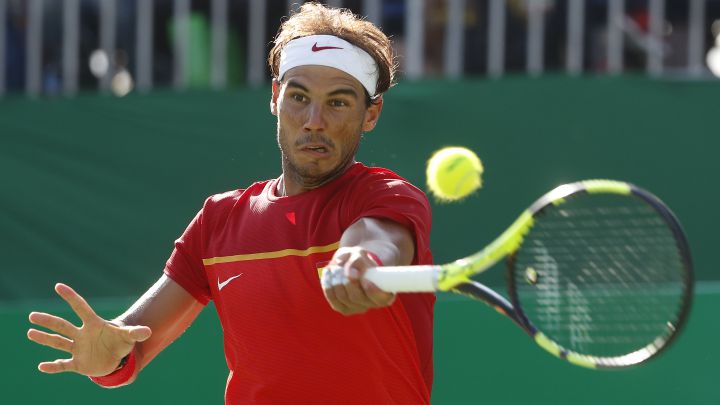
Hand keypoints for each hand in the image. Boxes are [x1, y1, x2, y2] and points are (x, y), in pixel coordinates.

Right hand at [27, 283, 151, 376]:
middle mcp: (82, 335)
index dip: (71, 297)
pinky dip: (53, 367)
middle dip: (49, 321)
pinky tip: (41, 366)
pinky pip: (63, 365)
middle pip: (63, 325)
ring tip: (30, 332)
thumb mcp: (129, 337)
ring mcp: (78, 349)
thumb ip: (136, 332)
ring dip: (45, 338)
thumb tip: (148, 331)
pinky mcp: (77, 364)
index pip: (81, 307)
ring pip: (58, 342)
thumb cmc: (120, 342)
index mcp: (94, 324)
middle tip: (32, 316)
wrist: (115, 358)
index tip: (59, 285)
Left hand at [322, 247, 395, 315]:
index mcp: (385, 292)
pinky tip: (328, 275)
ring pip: (344, 298)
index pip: (382, 299)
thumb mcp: (359, 254)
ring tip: (334, 268)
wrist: (352, 264)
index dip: (373, 291)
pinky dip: (328, 287)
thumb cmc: (360, 259)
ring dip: (336, 282)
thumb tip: (351, 274)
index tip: (365, 279)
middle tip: (342, 268)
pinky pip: (334, 300)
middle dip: (348, 282)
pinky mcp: (344, 308)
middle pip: (357, 298)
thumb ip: (357, 261)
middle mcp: (372, 304)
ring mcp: (358, 308)